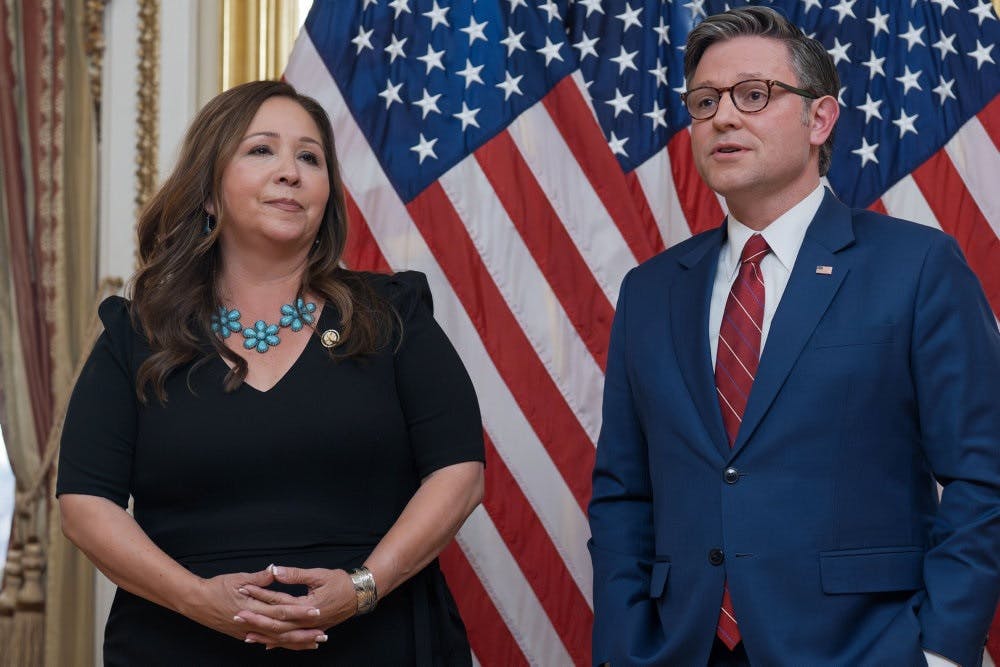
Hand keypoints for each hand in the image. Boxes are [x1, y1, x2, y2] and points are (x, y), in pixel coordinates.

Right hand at [182, 568, 323, 644]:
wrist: (195, 602)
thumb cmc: (216, 587)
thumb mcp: (238, 578)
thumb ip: (259, 578)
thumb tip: (275, 570)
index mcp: (253, 608)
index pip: (282, 611)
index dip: (300, 612)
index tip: (317, 611)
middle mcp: (251, 624)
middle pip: (283, 631)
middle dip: (304, 633)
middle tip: (323, 634)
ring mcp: (247, 632)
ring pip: (276, 640)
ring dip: (296, 641)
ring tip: (314, 642)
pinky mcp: (243, 634)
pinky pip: (266, 641)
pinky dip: (280, 644)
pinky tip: (292, 645)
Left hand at [237, 565, 356, 649]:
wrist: (360, 595)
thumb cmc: (341, 583)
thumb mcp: (318, 575)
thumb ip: (295, 574)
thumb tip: (275, 570)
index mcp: (308, 606)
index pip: (279, 601)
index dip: (260, 595)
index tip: (244, 589)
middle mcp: (308, 622)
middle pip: (277, 623)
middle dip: (256, 620)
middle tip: (237, 616)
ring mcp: (310, 629)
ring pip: (283, 636)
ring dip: (264, 635)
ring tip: (246, 634)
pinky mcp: (313, 631)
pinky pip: (293, 640)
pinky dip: (279, 642)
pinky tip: (267, 644)